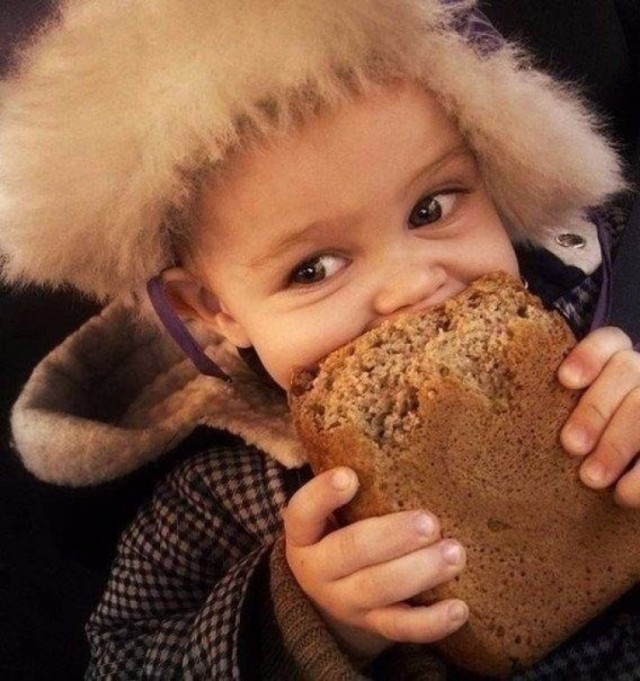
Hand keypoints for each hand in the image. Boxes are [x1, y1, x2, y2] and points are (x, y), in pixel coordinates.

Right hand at [282, 467, 467, 661]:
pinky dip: (431, 622)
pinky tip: (460, 607)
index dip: (322, 495)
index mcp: (304, 534)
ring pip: (378, 590)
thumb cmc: (340, 528)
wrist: (330, 592)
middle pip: (349, 553)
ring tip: (455, 554)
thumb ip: (350, 476)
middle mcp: (319, 569)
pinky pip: (401, 629)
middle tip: (430, 522)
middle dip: (391, 537)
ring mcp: (346, 601)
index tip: (349, 475)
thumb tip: (369, 412)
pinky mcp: (374, 625)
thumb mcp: (330, 508)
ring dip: (419, 572)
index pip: (302, 512)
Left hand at [559, 326, 639, 506]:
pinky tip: (624, 495)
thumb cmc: (590, 450)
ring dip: (618, 443)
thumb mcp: (572, 424)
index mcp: (620, 365)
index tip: (564, 380)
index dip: (590, 355)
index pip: (611, 342)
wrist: (632, 477)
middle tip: (569, 445)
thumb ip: (557, 410)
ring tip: (591, 480)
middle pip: (628, 370)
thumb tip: (501, 418)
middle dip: (595, 408)